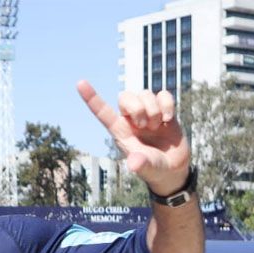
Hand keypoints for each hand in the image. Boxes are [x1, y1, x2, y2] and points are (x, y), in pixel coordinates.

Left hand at [77, 81, 190, 195]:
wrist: (173, 168)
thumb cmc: (153, 169)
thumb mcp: (147, 168)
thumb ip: (140, 165)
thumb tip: (134, 164)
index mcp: (120, 131)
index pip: (102, 112)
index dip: (92, 98)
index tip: (80, 83)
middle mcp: (130, 119)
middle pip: (124, 96)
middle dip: (137, 108)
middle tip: (144, 126)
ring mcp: (147, 112)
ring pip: (145, 93)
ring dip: (154, 110)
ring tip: (157, 127)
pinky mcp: (163, 109)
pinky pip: (163, 93)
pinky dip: (168, 104)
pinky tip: (168, 119)